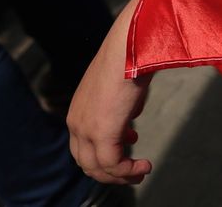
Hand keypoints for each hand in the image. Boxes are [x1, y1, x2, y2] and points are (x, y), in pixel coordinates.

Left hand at [68, 0, 153, 184]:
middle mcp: (76, 123)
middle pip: (87, 163)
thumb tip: (130, 115)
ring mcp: (86, 129)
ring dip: (120, 175)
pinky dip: (129, 170)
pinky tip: (146, 165)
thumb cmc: (129, 57)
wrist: (129, 45)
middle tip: (134, 171)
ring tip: (141, 171)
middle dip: (111, 172)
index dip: (103, 155)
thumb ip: (121, 103)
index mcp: (78, 111)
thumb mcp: (120, 85)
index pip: (82, 147)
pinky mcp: (102, 132)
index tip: (130, 145)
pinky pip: (113, 164)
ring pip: (97, 168)